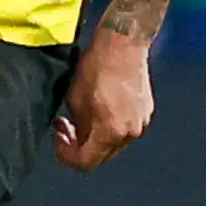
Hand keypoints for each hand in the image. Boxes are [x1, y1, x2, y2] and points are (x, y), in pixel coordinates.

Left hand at [53, 30, 153, 171]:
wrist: (123, 44)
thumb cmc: (98, 66)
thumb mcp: (74, 99)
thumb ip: (78, 126)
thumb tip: (79, 135)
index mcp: (110, 132)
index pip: (85, 162)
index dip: (66, 154)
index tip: (59, 139)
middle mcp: (129, 133)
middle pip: (101, 155)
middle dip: (81, 145)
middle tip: (66, 127)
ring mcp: (141, 123)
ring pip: (113, 143)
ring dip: (96, 135)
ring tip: (83, 115)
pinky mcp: (146, 112)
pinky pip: (125, 128)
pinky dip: (111, 125)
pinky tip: (101, 107)